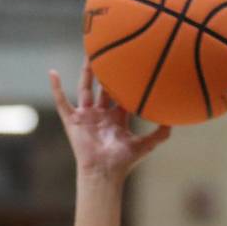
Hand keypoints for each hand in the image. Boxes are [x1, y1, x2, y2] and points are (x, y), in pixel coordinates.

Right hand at [49, 62, 169, 178]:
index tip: (131, 65)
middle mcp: (101, 114)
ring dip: (87, 72)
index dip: (125, 82)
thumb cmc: (124, 161)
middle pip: (103, 88)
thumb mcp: (146, 145)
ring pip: (85, 88)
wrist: (104, 172)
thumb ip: (159, 134)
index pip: (121, 95)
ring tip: (89, 54)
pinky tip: (52, 73)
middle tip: (111, 53)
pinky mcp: (73, 120)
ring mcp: (86, 116)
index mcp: (116, 118)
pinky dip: (56, 88)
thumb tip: (174, 121)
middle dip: (106, 72)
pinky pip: (62, 101)